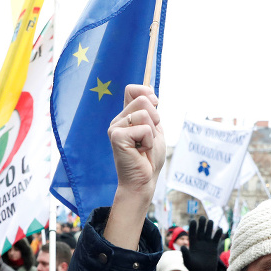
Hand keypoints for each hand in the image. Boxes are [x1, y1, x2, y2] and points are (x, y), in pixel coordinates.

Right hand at [108, 84, 164, 200]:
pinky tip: (140, 151)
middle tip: (148, 138)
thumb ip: (152, 111)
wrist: (144, 180)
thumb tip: (150, 91)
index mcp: (126, 116)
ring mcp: (115, 127)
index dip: (147, 94)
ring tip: (143, 145)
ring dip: (152, 132)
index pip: (132, 89)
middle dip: (155, 119)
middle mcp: (118, 120)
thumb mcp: (155, 130)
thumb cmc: (149, 159)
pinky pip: (144, 129)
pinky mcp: (116, 137)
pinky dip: (148, 141)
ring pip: (144, 113)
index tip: (154, 109)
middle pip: (143, 100)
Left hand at [181, 216, 222, 270]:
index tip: (193, 221)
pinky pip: (216, 239)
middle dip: (201, 224)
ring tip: (211, 221)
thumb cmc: (194, 269)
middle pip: (201, 231)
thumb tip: (182, 247)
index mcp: (192, 244)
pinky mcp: (214, 247)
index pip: (192, 234)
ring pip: (208, 233)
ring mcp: (207, 244)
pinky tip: (219, 229)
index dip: (193, 227)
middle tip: (202, 217)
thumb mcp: (188, 262)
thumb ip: (185, 254)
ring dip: (209, 227)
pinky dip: (217, 234)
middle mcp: (200, 242)